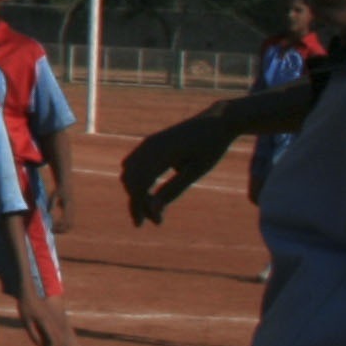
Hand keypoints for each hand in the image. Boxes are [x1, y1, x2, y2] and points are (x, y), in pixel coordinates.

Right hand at [121, 110, 233, 227]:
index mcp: (160, 153)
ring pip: (129, 173)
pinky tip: (152, 192)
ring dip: (137, 192)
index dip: (136, 206)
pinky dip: (138, 181)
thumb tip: (153, 209)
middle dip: (138, 202)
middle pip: (130, 180)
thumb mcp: (197, 171)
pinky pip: (134, 165)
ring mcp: (147, 144)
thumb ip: (174, 189)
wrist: (216, 121)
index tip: (141, 225)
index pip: (138, 184)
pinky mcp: (150, 144)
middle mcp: (148, 147)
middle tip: (157, 220)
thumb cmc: (211, 147)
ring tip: (156, 208)